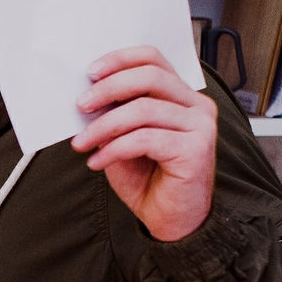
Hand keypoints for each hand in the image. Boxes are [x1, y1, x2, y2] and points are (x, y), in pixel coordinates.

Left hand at [69, 46, 217, 242]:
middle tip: (81, 106)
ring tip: (82, 143)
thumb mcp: (124, 139)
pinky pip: (145, 139)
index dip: (121, 60)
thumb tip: (88, 95)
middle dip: (108, 89)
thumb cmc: (150, 181)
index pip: (154, 59)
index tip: (91, 73)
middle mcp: (197, 107)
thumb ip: (115, 113)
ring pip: (144, 109)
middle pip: (150, 77)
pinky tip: (98, 162)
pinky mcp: (196, 150)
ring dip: (104, 126)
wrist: (171, 222)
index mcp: (182, 97)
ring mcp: (200, 127)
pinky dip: (114, 149)